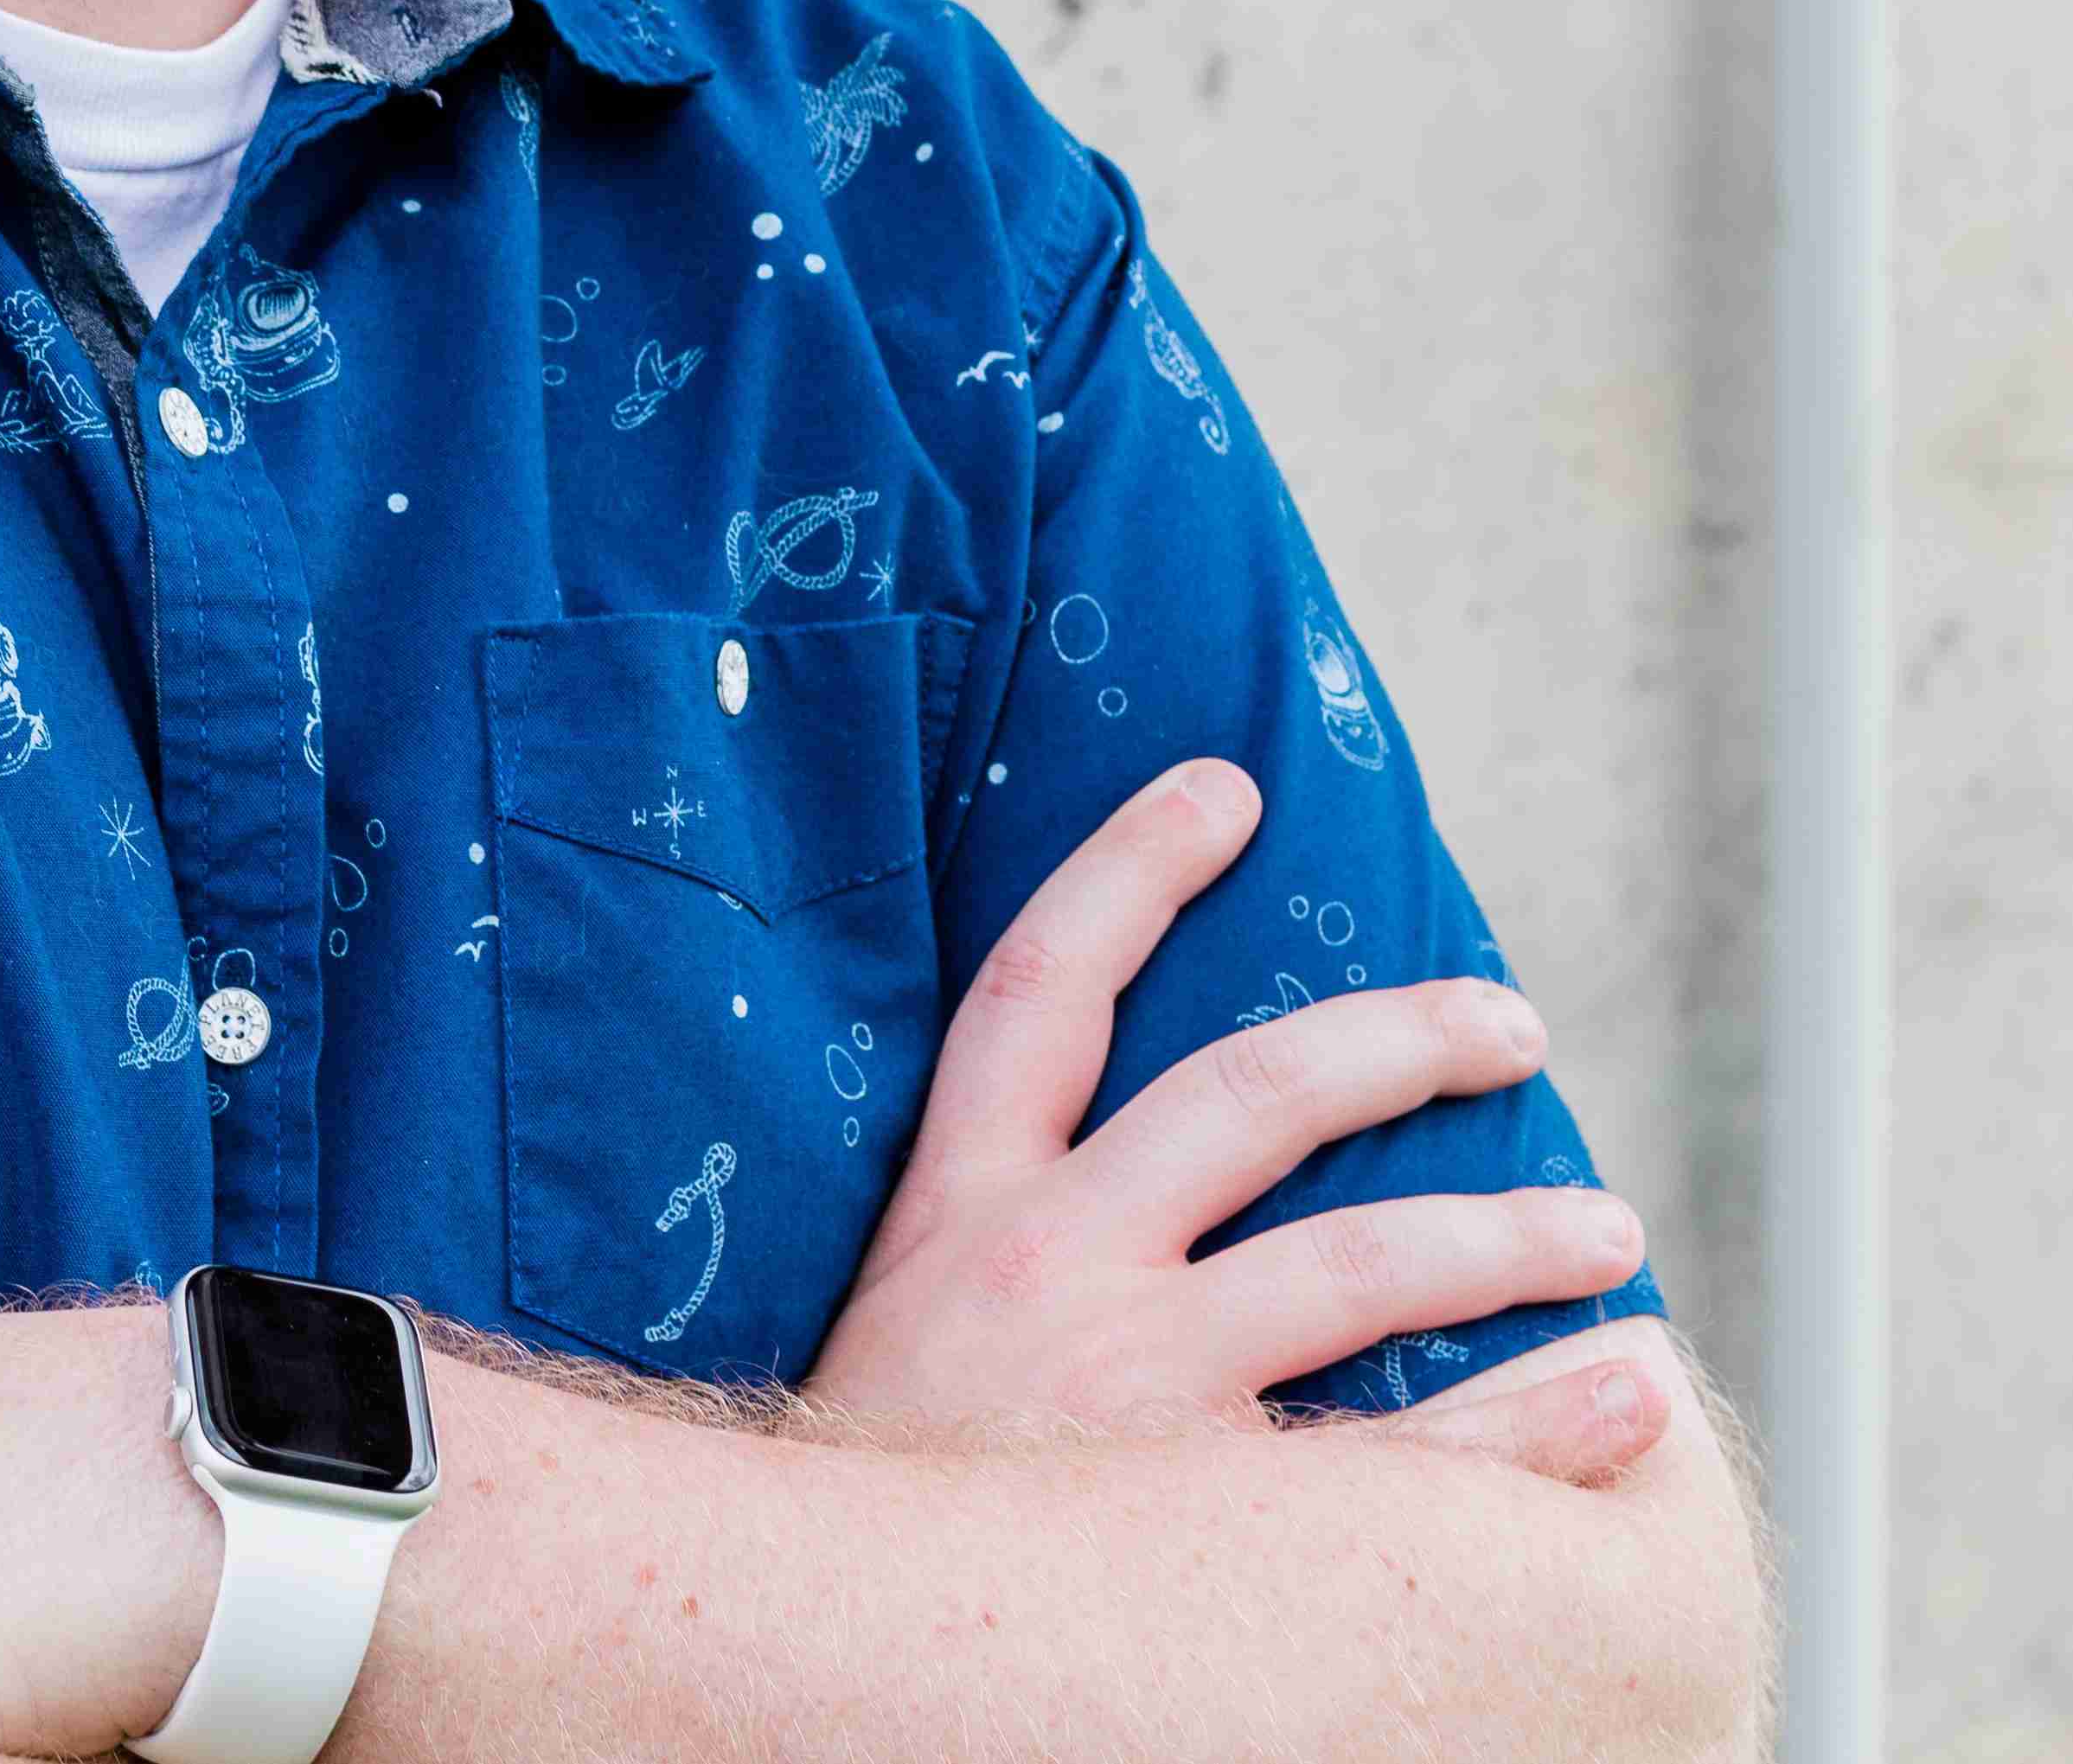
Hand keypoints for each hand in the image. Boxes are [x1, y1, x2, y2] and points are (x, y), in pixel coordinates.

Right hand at [801, 759, 1665, 1476]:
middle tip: (1510, 1022)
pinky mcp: (1202, 1521)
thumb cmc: (868, 1482)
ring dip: (1501, 1230)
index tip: (1221, 785)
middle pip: (1246, 1096)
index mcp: (960, 1201)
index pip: (1039, 985)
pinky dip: (1537, 1424)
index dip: (1129, 869)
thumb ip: (996, 1221)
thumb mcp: (904, 1312)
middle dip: (1394, 1041)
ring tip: (1607, 1225)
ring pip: (1354, 1265)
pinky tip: (1630, 1394)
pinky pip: (1410, 1467)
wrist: (796, 1641)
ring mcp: (1128, 1388)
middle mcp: (1046, 1262)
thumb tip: (1141, 1158)